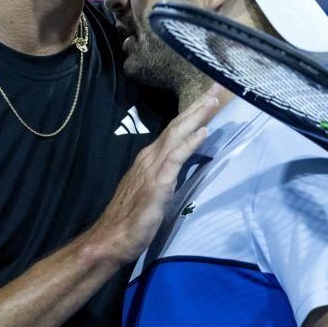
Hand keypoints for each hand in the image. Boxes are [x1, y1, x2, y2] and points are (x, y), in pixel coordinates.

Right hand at [86, 86, 220, 265]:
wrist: (111, 238)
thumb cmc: (129, 220)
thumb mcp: (149, 193)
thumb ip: (162, 178)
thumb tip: (175, 171)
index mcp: (148, 160)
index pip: (173, 131)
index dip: (190, 114)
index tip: (207, 98)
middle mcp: (150, 158)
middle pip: (176, 126)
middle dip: (197, 107)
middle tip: (216, 88)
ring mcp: (153, 169)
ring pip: (177, 135)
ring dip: (196, 117)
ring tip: (212, 101)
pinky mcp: (158, 183)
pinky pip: (177, 157)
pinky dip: (190, 142)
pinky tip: (203, 132)